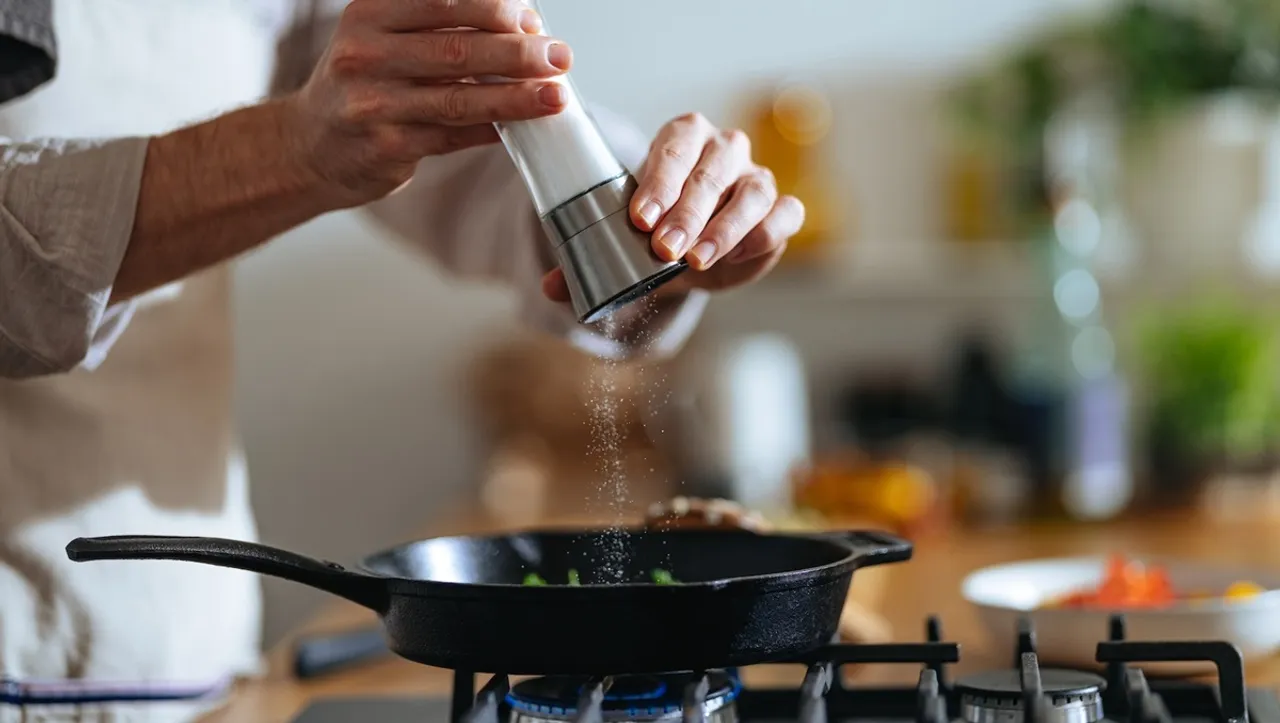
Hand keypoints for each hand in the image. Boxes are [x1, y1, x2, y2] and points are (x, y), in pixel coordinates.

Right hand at [285, 0, 573, 204]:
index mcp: (371, 13)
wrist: (310, 144)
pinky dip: (491, 130)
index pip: (443, 0)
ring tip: (555, 96)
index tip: (532, 19)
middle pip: (456, 48)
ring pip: (458, 97)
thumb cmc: (363, 85)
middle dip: (518, 51)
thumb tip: (523, 27)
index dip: (495, 8)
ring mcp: (373, 103)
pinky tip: (521, 127)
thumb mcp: (384, 37)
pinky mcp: (386, 146)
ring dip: (515, 97)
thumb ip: (440, 28)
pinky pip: (452, 136)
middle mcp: (365, 53)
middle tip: (559, 56)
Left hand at [542, 113, 802, 301]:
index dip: (659, 181)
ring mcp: (757, 177)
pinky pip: (784, 214)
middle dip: (687, 212)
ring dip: (724, 228)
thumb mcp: (623, 243)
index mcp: (683, 139)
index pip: (675, 146)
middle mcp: (724, 150)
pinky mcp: (781, 210)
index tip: (639, 219)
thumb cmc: (658, 233)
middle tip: (663, 249)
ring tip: (697, 261)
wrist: (695, 252)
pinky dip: (764, 234)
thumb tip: (551, 287)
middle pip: (712, 170)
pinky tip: (735, 258)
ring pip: (752, 191)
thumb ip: (587, 261)